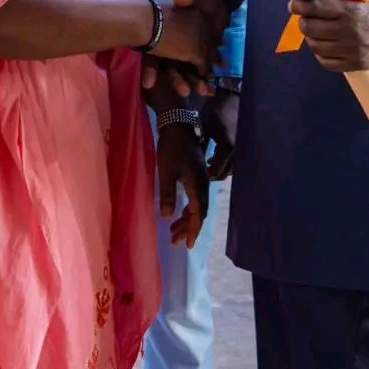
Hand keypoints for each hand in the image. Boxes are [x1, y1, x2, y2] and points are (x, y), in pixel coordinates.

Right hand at [143, 0, 228, 95]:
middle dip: (177, 79)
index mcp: (169, 29)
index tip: (149, 83)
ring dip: (192, 81)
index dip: (150, 69)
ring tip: (202, 91)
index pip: (155, 52)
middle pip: (170, 65)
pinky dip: (204, 75)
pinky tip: (210, 84)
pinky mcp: (202, 51)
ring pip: (185, 69)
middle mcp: (175, 41)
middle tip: (185, 91)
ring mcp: (189, 48)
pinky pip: (200, 67)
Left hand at [157, 123, 209, 248]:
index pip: (198, 213)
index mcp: (197, 184)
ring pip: (197, 204)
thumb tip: (168, 217)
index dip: (193, 229)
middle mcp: (203, 183)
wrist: (178, 125)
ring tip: (174, 231)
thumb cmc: (170, 147)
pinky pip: (195, 197)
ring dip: (187, 219)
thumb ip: (168, 194)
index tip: (187, 244)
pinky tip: (179, 212)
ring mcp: (201, 178)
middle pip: (199, 211)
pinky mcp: (197, 174)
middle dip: (188, 228)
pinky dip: (187, 208)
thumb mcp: (166, 171)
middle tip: (175, 241)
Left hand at [201, 89, 238, 179]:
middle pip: (225, 173)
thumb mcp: (204, 127)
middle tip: (202, 170)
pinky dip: (226, 162)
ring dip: (221, 169)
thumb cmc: (216, 111)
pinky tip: (218, 156)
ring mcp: (241, 148)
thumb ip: (201, 145)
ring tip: (209, 163)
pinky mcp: (243, 144)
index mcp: (226, 147)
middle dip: (213, 174)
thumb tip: (194, 160)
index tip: (197, 173)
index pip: (216, 171)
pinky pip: (235, 160)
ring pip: (231, 168)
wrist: (232, 98)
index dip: (206, 175)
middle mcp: (236, 151)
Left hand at [290, 0, 368, 72]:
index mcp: (350, 10)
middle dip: (304, 21)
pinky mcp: (356, 65)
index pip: (315, 8)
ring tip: (314, 32)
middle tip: (304, 17)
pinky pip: (327, 63)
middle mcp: (348, 32)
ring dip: (311, 38)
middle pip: (311, 28)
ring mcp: (352, 51)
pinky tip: (323, 47)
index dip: (299, 6)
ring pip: (316, 46)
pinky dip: (320, 54)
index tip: (293, 5)